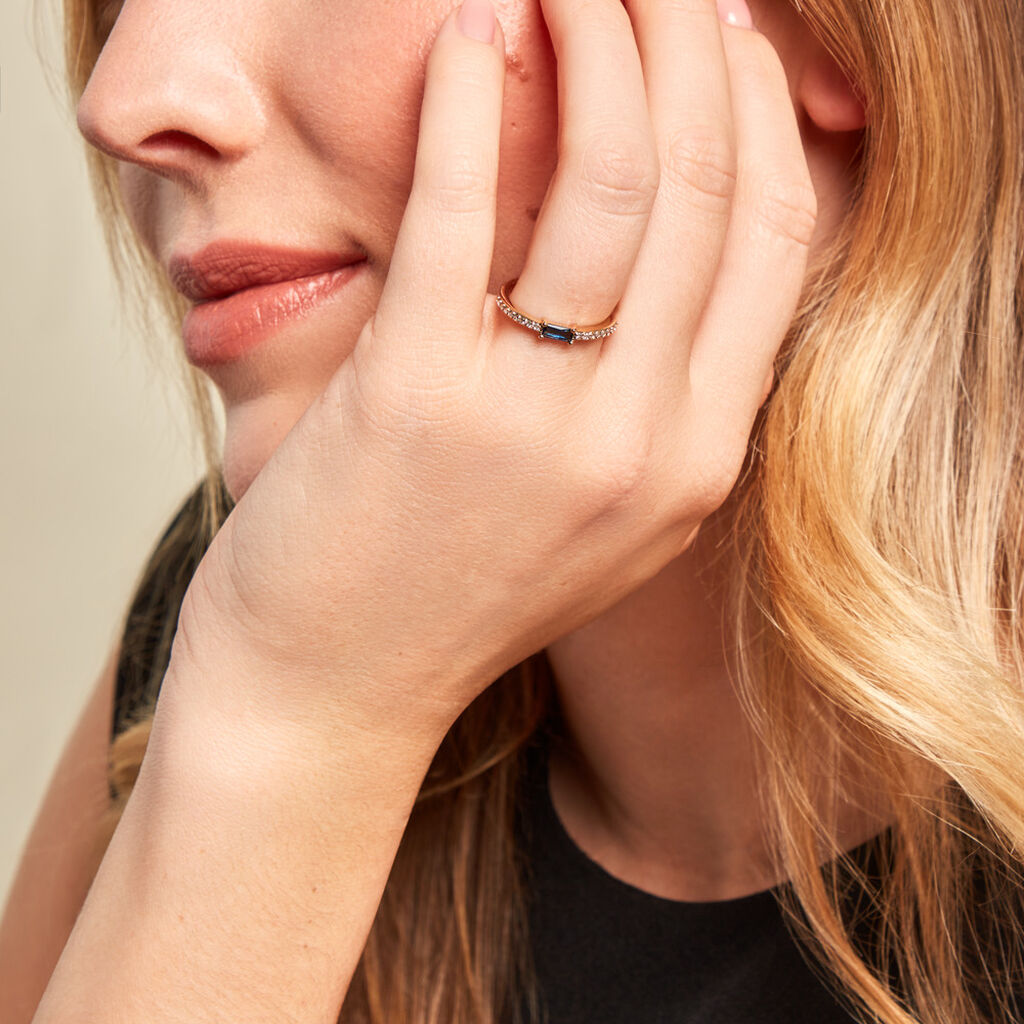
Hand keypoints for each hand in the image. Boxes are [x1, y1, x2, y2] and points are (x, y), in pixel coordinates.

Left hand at [175, 0, 816, 743]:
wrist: (334, 690)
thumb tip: (673, 240)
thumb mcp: (595, 506)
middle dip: (690, 42)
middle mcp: (644, 443)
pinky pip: (463, 208)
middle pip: (708, 186)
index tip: (724, 36)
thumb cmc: (449, 586)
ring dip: (596, 38)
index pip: (777, 240)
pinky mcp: (419, 398)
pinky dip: (468, 95)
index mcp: (698, 461)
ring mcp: (538, 425)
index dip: (759, 112)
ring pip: (612, 177)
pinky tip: (470, 26)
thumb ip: (654, 392)